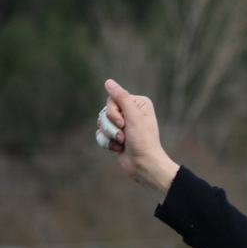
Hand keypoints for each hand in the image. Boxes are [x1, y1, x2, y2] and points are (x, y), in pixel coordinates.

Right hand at [98, 79, 179, 194]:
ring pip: (101, 123)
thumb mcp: (133, 117)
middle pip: (105, 110)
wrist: (144, 166)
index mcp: (138, 103)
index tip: (124, 123)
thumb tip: (108, 82)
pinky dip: (107, 143)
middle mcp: (130, 112)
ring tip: (122, 143)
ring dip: (110, 135)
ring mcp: (122, 124)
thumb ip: (121, 98)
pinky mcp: (116, 136)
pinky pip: (100, 134)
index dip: (113, 111)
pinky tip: (118, 149)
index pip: (113, 98)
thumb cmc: (143, 142)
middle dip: (111, 125)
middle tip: (124, 136)